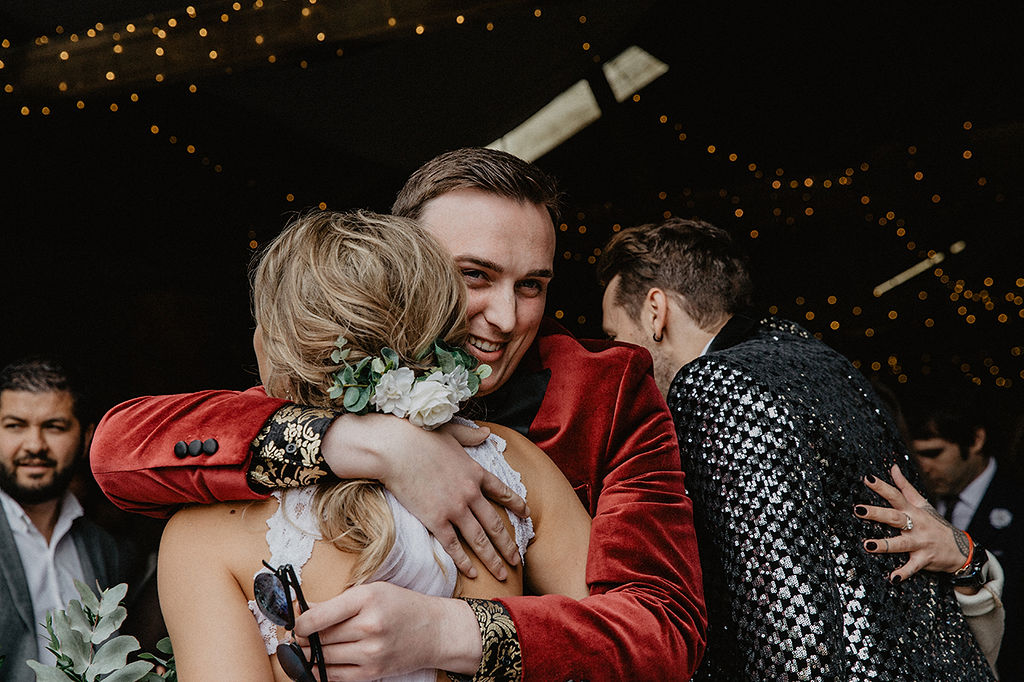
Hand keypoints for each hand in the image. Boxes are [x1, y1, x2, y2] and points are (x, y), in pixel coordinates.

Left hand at [293, 582, 480, 679]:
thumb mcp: (372, 591)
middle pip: (319, 638)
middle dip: (302, 638)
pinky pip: (335, 676)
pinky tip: (317, 663)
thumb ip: (337, 602)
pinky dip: (321, 671)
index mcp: (367, 600)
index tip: (295, 624)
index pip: (319, 616)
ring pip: (324, 658)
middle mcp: (369, 627)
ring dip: (309, 654)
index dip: (299, 623)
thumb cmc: (402, 606)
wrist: (434, 631)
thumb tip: (304, 610)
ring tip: (306, 647)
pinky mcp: (372, 674)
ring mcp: (371, 653)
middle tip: (295, 635)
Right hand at [321, 413, 528, 579]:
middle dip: (508, 545)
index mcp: (476, 472)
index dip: (517, 505)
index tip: (527, 516)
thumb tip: (487, 433)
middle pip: (495, 524)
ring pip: (479, 540)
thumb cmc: (421, 437)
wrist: (397, 449)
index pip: (503, 492)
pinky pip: (453, 546)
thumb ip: (471, 436)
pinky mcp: (435, 520)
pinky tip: (473, 573)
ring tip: (503, 574)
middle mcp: (470, 493)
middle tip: (517, 560)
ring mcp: (454, 509)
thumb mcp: (453, 433)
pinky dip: (464, 562)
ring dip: (493, 559)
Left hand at [856, 464, 969, 582]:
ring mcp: (921, 543)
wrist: (961, 548)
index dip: (881, 486)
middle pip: (894, 517)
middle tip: (858, 509)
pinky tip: (892, 578)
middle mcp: (916, 525)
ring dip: (885, 545)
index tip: (866, 478)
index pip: (895, 495)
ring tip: (868, 545)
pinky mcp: (925, 559)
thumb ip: (905, 487)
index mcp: (913, 511)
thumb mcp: (922, 504)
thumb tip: (893, 467)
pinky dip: (903, 573)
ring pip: (901, 543)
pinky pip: (913, 567)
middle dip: (876, 514)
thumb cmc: (935, 524)